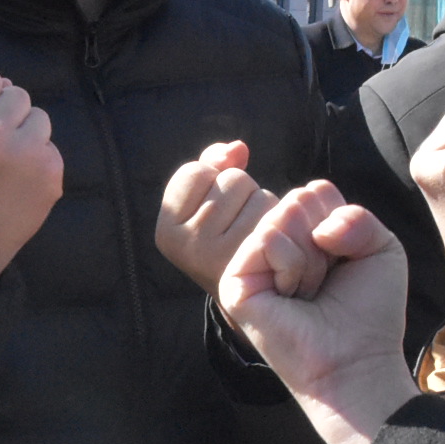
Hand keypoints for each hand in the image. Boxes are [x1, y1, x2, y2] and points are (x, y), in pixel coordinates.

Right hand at [0, 70, 63, 295]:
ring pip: (38, 117)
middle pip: (16, 94)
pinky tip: (19, 183)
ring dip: (27, 134)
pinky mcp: (49, 172)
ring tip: (6, 164)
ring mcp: (23, 152)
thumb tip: (1, 81)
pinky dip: (39, 161)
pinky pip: (50, 146)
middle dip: (7, 116)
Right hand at [157, 140, 275, 296]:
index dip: (212, 179)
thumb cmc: (224, 239)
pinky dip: (278, 216)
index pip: (196, 171)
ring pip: (257, 192)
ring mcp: (224, 255)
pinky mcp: (258, 258)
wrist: (250, 294)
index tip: (213, 208)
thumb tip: (239, 148)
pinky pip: (275, 210)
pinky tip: (270, 238)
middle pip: (231, 179)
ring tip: (253, 231)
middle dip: (240, 191)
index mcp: (166, 231)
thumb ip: (213, 164)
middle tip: (238, 223)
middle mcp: (188, 246)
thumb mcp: (204, 201)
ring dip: (261, 202)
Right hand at [216, 181, 417, 443]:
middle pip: (300, 197)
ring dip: (312, 259)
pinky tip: (292, 297)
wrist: (356, 361)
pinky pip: (267, 239)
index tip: (343, 264)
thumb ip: (358, 215)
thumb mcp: (381, 248)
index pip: (317, 190)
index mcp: (299, 233)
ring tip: (310, 293)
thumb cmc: (368, 312)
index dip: (342, 224)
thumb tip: (318, 225)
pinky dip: (293, 266)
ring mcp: (249, 261)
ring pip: (284, 215)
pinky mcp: (234, 281)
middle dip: (325, 240)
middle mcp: (271, 243)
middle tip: (325, 283)